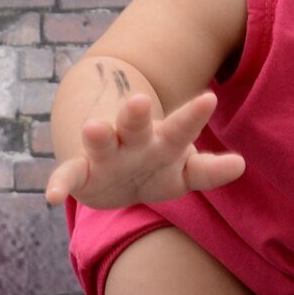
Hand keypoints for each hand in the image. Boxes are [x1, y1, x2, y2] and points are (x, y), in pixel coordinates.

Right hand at [44, 90, 245, 209]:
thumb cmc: (152, 165)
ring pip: (101, 141)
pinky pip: (68, 177)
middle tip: (139, 101)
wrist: (106, 165)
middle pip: (135, 126)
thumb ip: (208, 170)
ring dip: (97, 135)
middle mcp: (132, 142)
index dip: (193, 116)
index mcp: (161, 140)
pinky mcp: (81, 173)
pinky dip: (60, 185)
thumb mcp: (182, 171)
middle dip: (135, 115)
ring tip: (93, 128)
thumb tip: (241, 165)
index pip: (180, 129)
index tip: (209, 98)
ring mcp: (105, 155)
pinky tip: (52, 197)